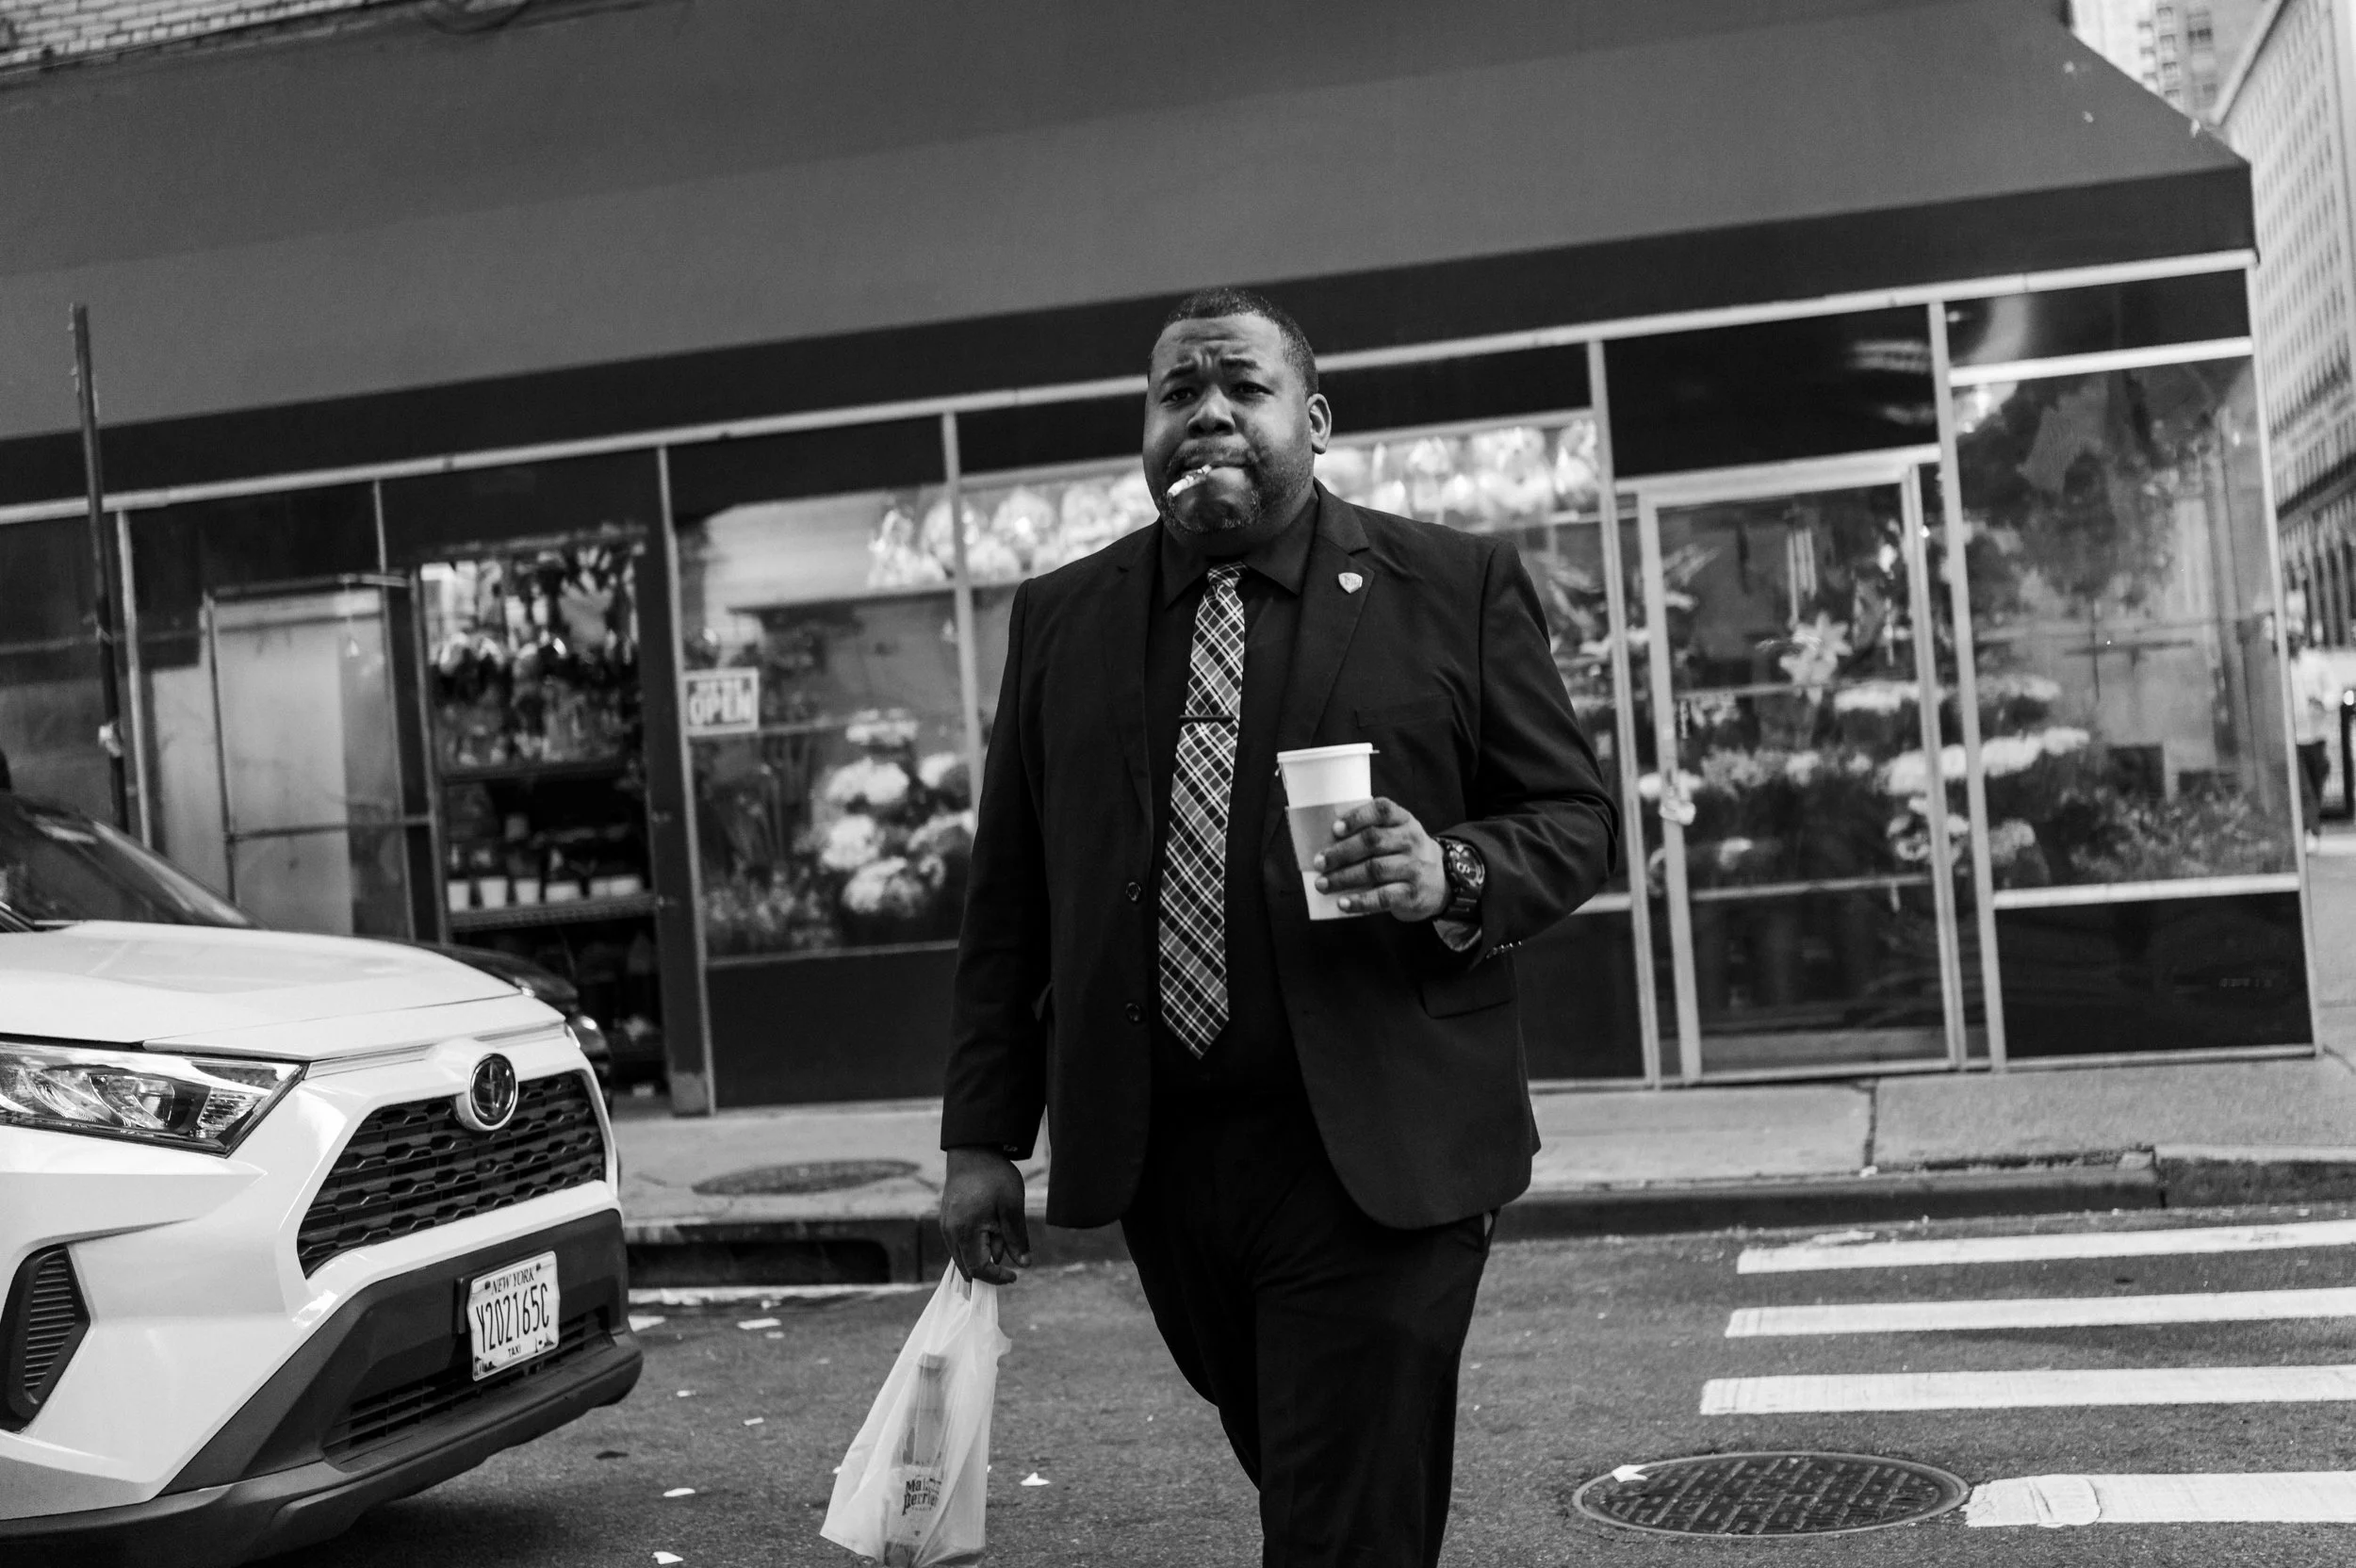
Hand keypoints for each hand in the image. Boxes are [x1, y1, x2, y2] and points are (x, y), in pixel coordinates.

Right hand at [941, 1146, 1030, 1284]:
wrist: (973, 1150)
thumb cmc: (994, 1176)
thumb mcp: (1012, 1206)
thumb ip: (1016, 1238)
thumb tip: (1024, 1265)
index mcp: (965, 1231)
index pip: (978, 1269)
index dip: (996, 1278)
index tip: (1015, 1275)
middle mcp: (950, 1232)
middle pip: (967, 1267)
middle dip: (989, 1269)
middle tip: (1010, 1253)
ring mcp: (945, 1226)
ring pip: (961, 1256)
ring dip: (981, 1256)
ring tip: (1001, 1232)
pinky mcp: (946, 1219)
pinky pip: (958, 1243)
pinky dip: (974, 1246)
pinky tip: (990, 1229)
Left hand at [1310, 797, 1448, 920]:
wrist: (1440, 883)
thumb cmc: (1403, 855)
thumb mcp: (1397, 835)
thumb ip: (1371, 833)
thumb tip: (1323, 843)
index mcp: (1404, 820)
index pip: (1382, 810)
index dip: (1357, 817)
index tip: (1334, 829)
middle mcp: (1412, 840)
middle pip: (1373, 841)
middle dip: (1341, 852)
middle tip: (1319, 862)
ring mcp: (1415, 867)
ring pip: (1375, 869)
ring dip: (1343, 877)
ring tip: (1322, 884)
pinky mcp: (1413, 893)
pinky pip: (1383, 897)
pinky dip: (1360, 901)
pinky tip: (1342, 903)